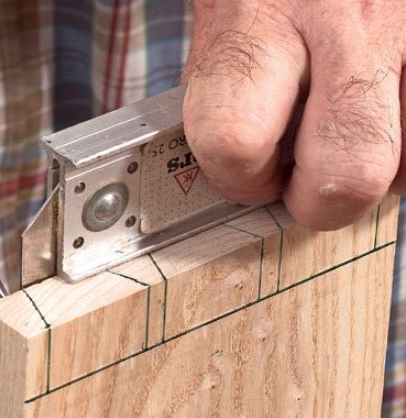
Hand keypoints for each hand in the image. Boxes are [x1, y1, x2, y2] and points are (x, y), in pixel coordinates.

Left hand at [182, 0, 405, 229]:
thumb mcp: (228, 21)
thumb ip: (230, 95)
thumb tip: (238, 176)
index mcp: (258, 20)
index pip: (235, 139)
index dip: (238, 177)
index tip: (247, 174)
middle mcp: (345, 22)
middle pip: (349, 170)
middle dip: (319, 200)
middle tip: (305, 180)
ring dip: (376, 168)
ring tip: (350, 131)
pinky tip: (384, 113)